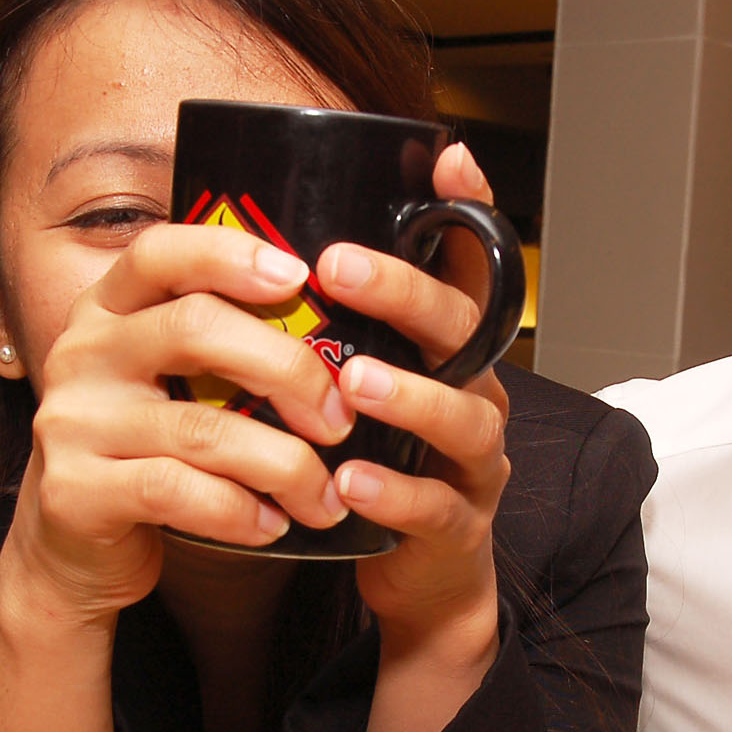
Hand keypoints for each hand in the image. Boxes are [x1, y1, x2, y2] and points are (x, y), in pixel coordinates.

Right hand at [0, 224, 355, 625]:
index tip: (300, 277)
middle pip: (195, 329)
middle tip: (339, 419)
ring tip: (323, 497)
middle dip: (287, 370)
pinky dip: (241, 511)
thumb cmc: (152, 453)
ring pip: (201, 427)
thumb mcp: (175, 386)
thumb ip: (226, 348)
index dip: (230, 254)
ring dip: (284, 466)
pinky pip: (178, 491)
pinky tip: (273, 524)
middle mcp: (83, 354)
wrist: (76, 548)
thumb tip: (339, 341)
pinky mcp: (74, 491)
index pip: (160, 254)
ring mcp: (72, 422)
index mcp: (109, 310)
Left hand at [310, 143, 507, 654]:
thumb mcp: (361, 387)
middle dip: (406, 293)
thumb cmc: (376, 465)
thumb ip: (334, 327)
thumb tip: (255, 242)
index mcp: (451, 351)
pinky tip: (350, 484)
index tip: (448, 154)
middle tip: (339, 266)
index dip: (470, 209)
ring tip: (354, 380)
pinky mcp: (459, 528)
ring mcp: (474, 464)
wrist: (416, 578)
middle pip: (465, 330)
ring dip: (410, 396)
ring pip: (465, 418)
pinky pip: (436, 508)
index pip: (470, 267)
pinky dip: (394, 494)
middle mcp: (476, 394)